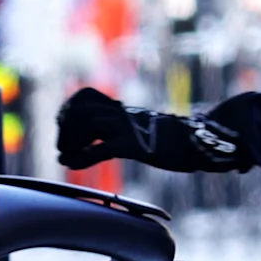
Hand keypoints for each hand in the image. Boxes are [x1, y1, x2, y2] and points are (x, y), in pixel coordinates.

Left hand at [56, 88, 251, 173]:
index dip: (70, 107)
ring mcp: (129, 128)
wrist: (199, 144)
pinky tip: (74, 165)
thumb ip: (126, 128)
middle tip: (61, 146)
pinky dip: (83, 157)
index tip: (63, 123)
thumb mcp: (144, 128)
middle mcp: (123, 114)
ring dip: (70, 142)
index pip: (87, 95)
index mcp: (124, 109)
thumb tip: (107, 139)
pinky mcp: (135, 146)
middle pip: (81, 110)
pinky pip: (101, 149)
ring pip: (87, 125)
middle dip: (65, 128)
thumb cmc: (174, 141)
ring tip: (66, 157)